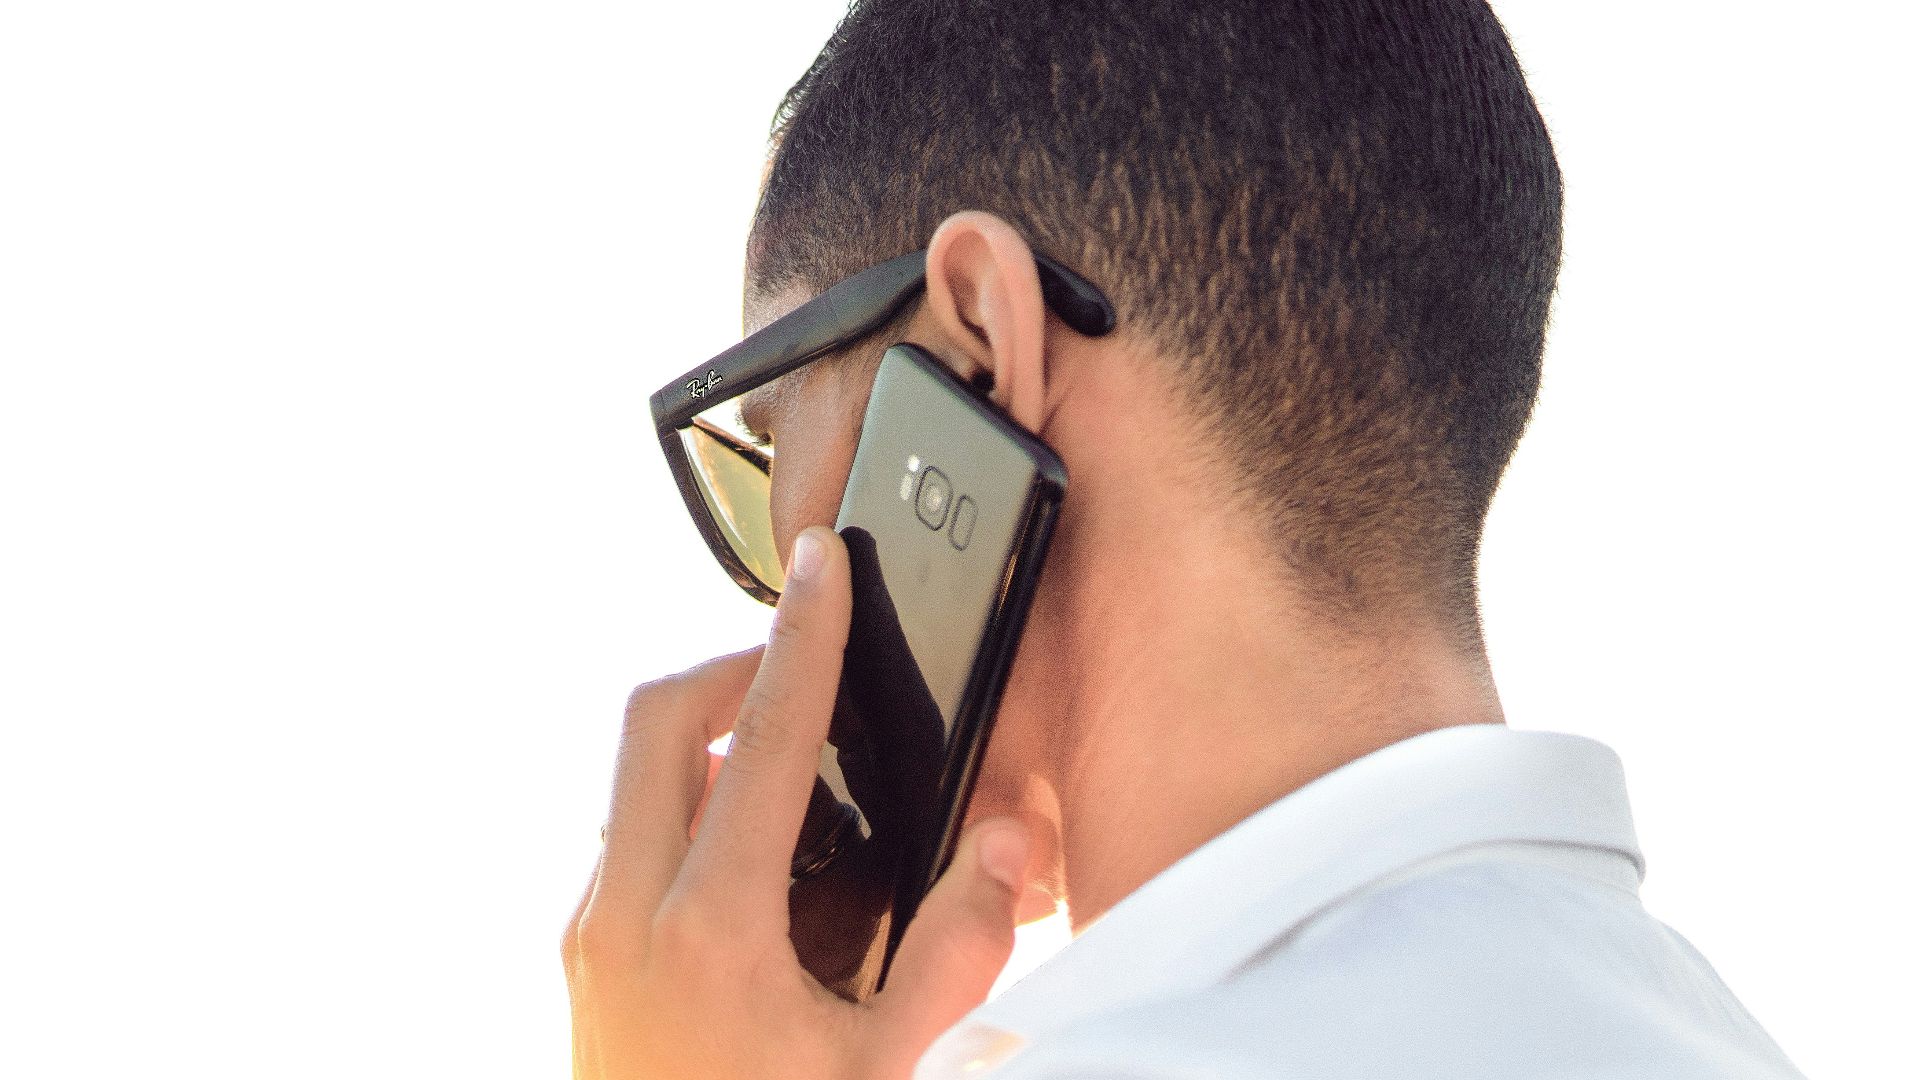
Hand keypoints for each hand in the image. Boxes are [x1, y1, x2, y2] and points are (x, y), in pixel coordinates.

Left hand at [564, 525, 1032, 1079]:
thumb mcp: (884, 1068)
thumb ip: (956, 952)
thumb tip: (1003, 846)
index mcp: (711, 927)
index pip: (764, 739)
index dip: (804, 638)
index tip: (823, 565)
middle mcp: (628, 911)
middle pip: (654, 719)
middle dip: (730, 669)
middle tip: (802, 675)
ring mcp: (591, 932)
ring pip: (630, 775)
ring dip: (703, 739)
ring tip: (786, 763)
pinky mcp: (580, 955)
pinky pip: (624, 832)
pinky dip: (681, 801)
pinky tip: (748, 854)